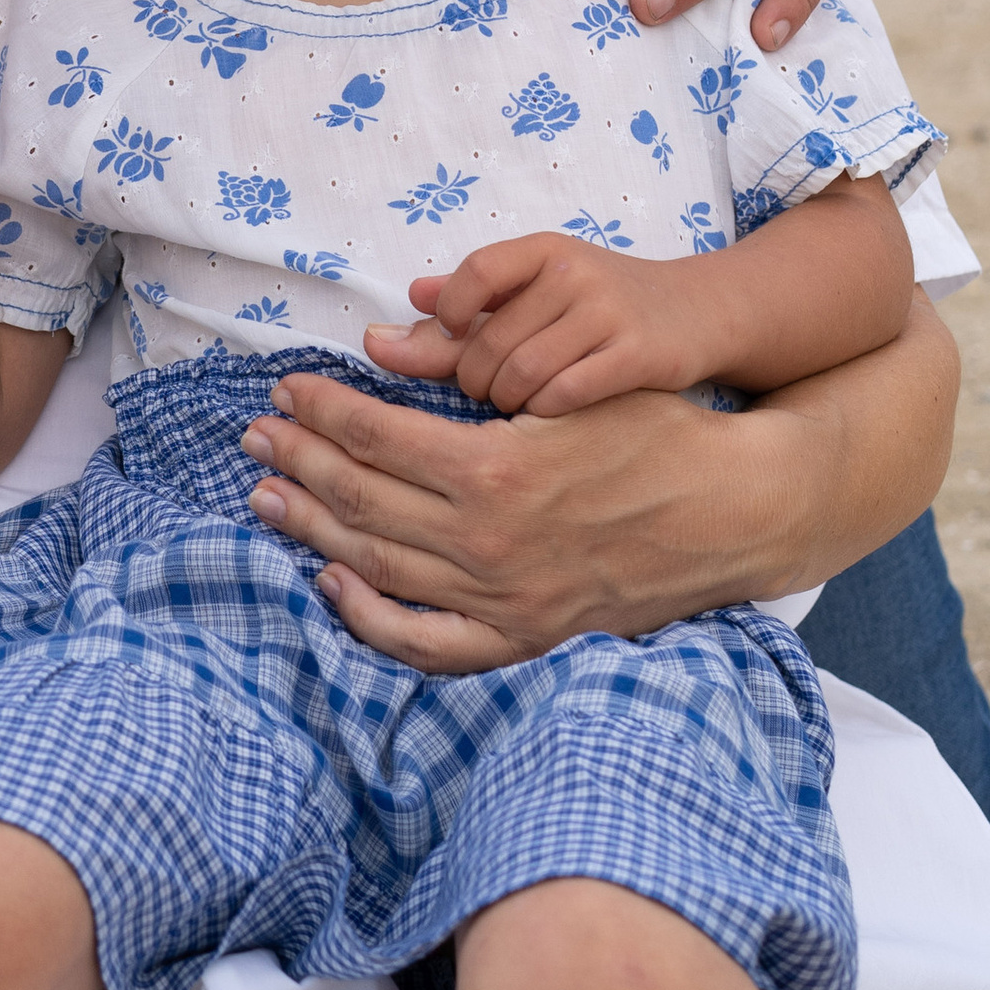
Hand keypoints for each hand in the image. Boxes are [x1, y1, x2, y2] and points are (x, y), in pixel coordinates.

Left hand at [241, 363, 761, 671]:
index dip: (320, 411)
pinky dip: (370, 619)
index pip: (374, 436)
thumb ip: (475, 372)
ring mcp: (503, 599)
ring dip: (314, 527)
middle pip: (361, 499)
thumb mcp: (567, 386)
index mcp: (495, 469)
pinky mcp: (523, 638)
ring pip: (379, 566)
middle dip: (299, 462)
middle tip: (255, 437)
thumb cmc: (655, 433)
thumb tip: (387, 345)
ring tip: (269, 496)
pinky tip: (331, 583)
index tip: (284, 389)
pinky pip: (427, 643)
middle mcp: (488, 542)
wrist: (734, 514)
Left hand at [365, 236, 708, 417]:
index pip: (478, 271)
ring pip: (525, 371)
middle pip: (494, 337)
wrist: (698, 312)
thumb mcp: (541, 285)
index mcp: (544, 250)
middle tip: (481, 391)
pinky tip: (546, 413)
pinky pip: (567, 393)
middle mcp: (575, 273)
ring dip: (506, 399)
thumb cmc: (602, 302)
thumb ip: (471, 298)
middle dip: (474, 376)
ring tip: (509, 405)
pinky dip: (544, 411)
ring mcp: (609, 313)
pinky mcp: (638, 355)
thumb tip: (404, 305)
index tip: (453, 337)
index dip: (452, 310)